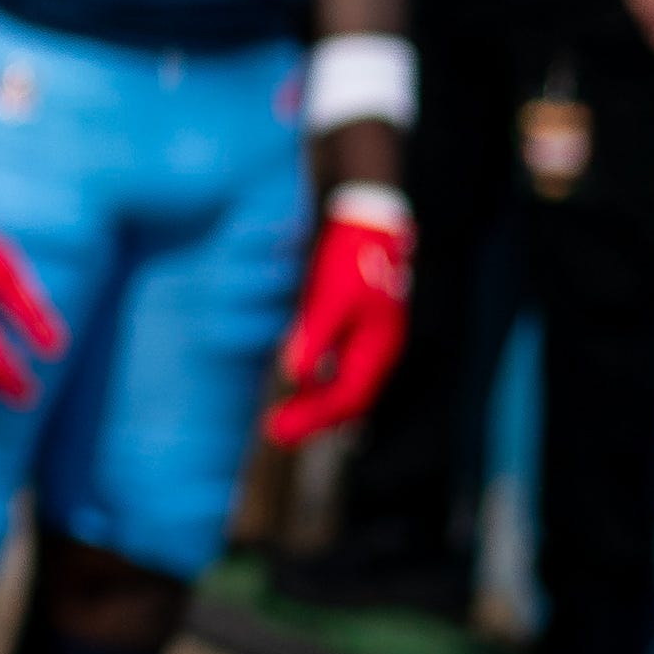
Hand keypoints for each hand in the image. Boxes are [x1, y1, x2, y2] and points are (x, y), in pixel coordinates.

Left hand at [267, 185, 416, 441]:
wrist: (369, 220)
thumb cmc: (352, 257)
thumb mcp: (331, 297)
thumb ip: (314, 336)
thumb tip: (294, 376)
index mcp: (377, 350)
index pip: (345, 400)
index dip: (311, 418)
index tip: (276, 430)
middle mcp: (377, 350)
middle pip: (347, 400)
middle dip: (312, 418)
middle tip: (275, 433)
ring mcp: (371, 339)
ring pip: (345, 384)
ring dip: (316, 404)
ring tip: (286, 417)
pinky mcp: (359, 325)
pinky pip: (342, 366)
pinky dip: (323, 382)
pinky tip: (303, 383)